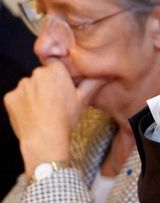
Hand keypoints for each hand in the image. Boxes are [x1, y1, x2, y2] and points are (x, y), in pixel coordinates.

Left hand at [4, 61, 103, 175]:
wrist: (44, 139)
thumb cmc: (65, 119)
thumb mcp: (84, 100)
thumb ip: (93, 83)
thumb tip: (106, 74)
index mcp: (55, 71)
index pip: (55, 64)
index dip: (58, 75)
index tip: (61, 86)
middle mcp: (36, 74)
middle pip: (41, 75)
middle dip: (46, 84)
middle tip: (54, 101)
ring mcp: (21, 86)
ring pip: (29, 86)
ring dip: (34, 94)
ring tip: (43, 110)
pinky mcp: (10, 97)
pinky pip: (17, 97)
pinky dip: (22, 104)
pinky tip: (32, 114)